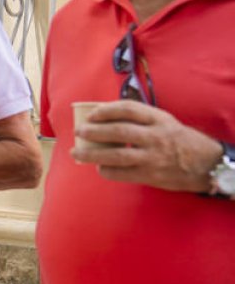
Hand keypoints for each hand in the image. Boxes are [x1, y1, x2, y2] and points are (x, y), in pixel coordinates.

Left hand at [73, 100, 222, 192]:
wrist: (206, 164)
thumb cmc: (179, 140)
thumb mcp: (165, 122)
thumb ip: (141, 119)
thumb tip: (105, 117)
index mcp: (159, 119)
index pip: (129, 109)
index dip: (106, 110)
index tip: (91, 114)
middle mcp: (156, 136)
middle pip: (119, 131)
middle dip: (94, 131)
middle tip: (79, 132)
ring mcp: (153, 157)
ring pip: (117, 155)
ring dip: (92, 154)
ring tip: (76, 153)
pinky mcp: (151, 175)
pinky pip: (122, 173)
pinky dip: (106, 171)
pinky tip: (99, 168)